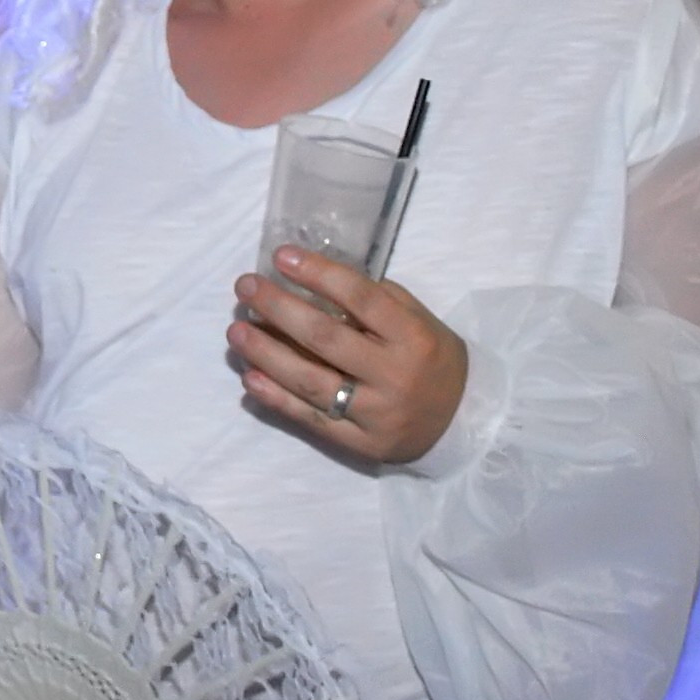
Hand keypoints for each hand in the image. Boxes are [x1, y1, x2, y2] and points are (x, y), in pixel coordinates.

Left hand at [231, 248, 468, 463]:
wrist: (464, 422)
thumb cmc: (432, 358)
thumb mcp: (419, 320)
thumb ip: (376, 300)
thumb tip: (316, 279)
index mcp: (412, 336)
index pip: (360, 299)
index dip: (319, 274)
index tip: (281, 256)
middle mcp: (394, 375)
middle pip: (325, 339)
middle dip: (279, 309)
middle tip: (246, 287)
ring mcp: (376, 413)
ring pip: (310, 382)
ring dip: (265, 353)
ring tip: (236, 331)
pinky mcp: (360, 443)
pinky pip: (311, 419)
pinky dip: (276, 398)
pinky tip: (249, 377)